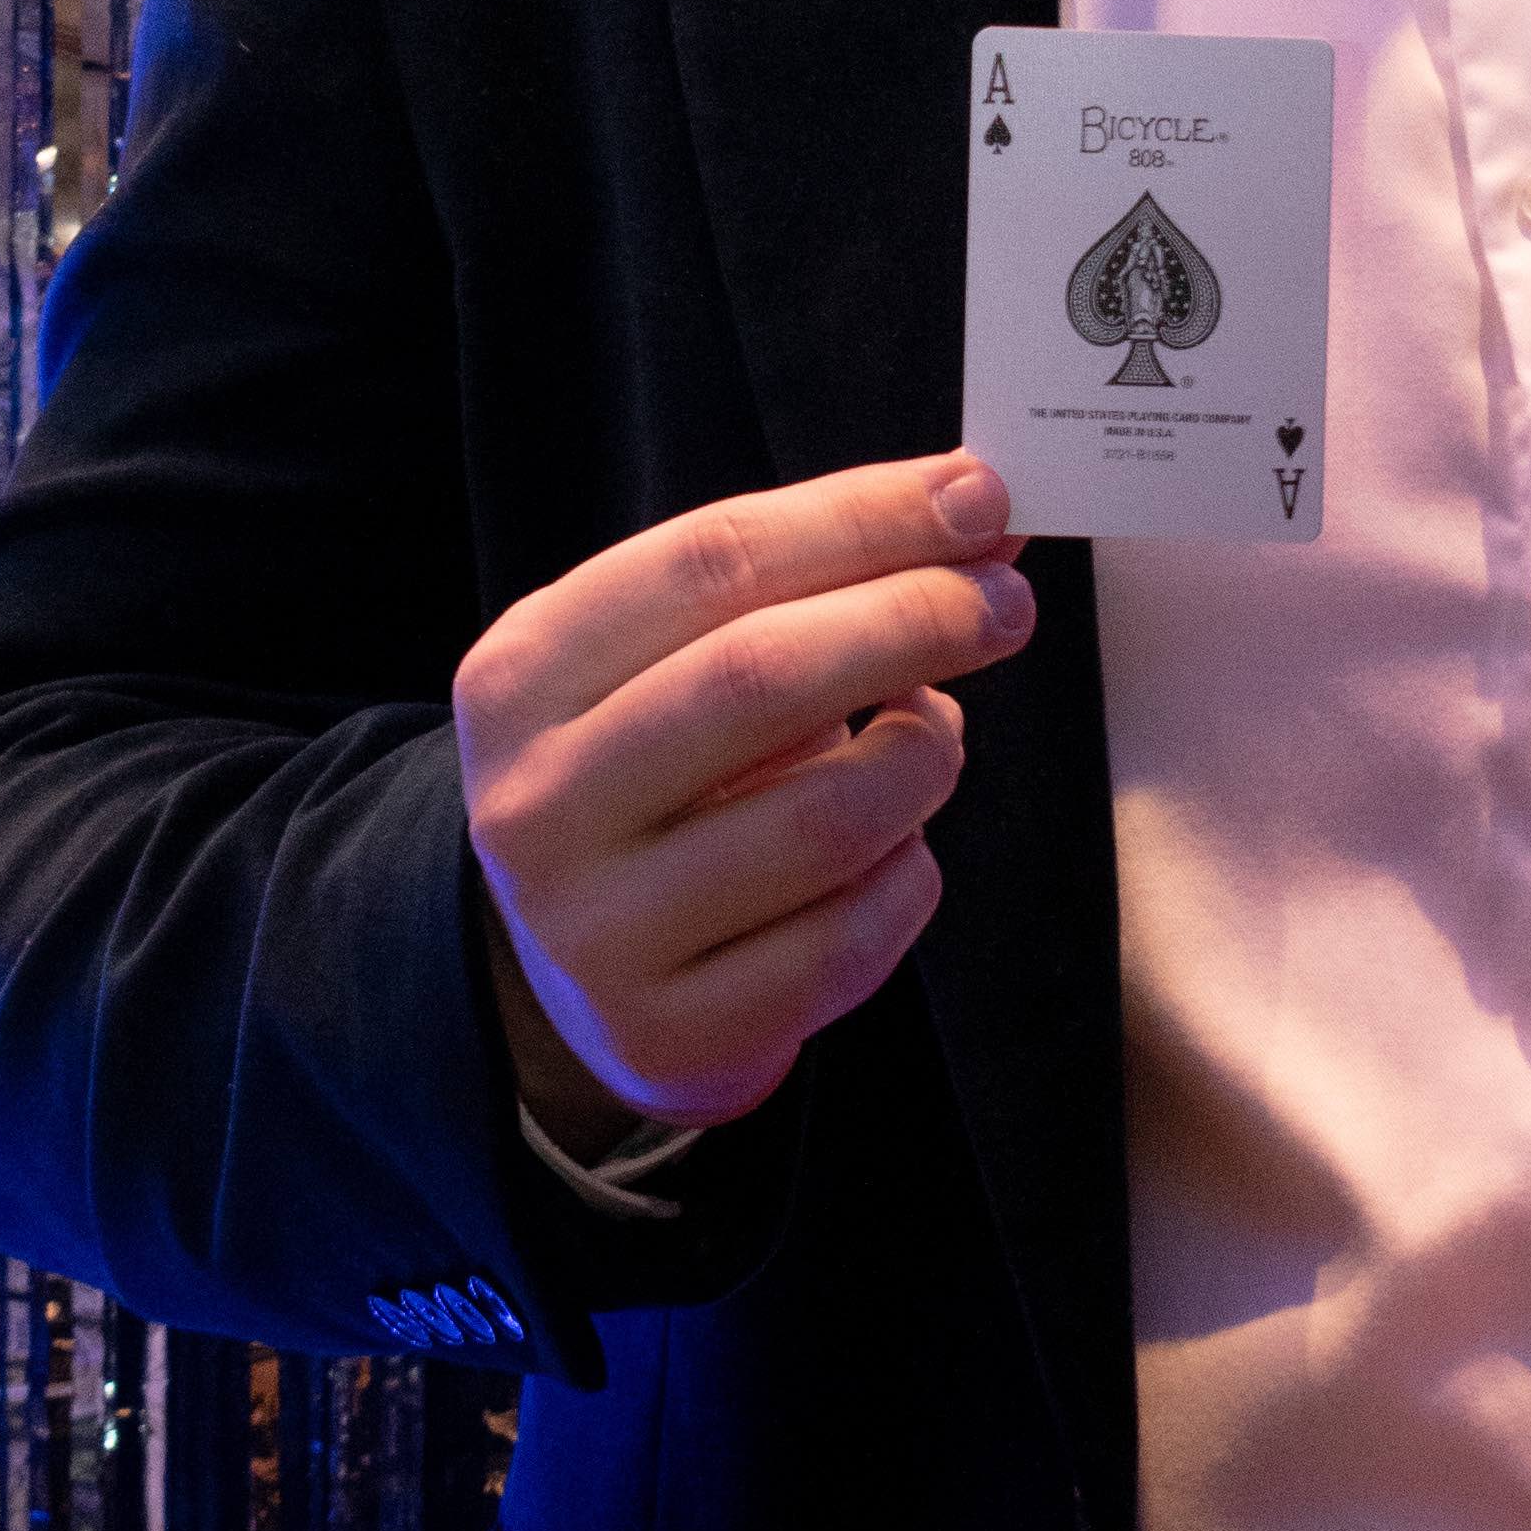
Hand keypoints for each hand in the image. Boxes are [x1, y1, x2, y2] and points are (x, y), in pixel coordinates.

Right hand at [455, 452, 1030, 1147]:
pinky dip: (909, 875)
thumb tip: (973, 505)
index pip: (710, 561)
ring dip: (923, 757)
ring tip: (931, 735)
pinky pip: (853, 938)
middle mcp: (537, 806)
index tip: (978, 494)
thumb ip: (796, 583)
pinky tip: (895, 850)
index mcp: (523, 677)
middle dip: (913, 618)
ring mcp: (598, 935)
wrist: (582, 977)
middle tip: (1007, 599)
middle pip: (759, 675)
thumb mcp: (671, 663)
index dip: (862, 518)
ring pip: (827, 818)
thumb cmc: (660, 775)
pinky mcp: (674, 1036)